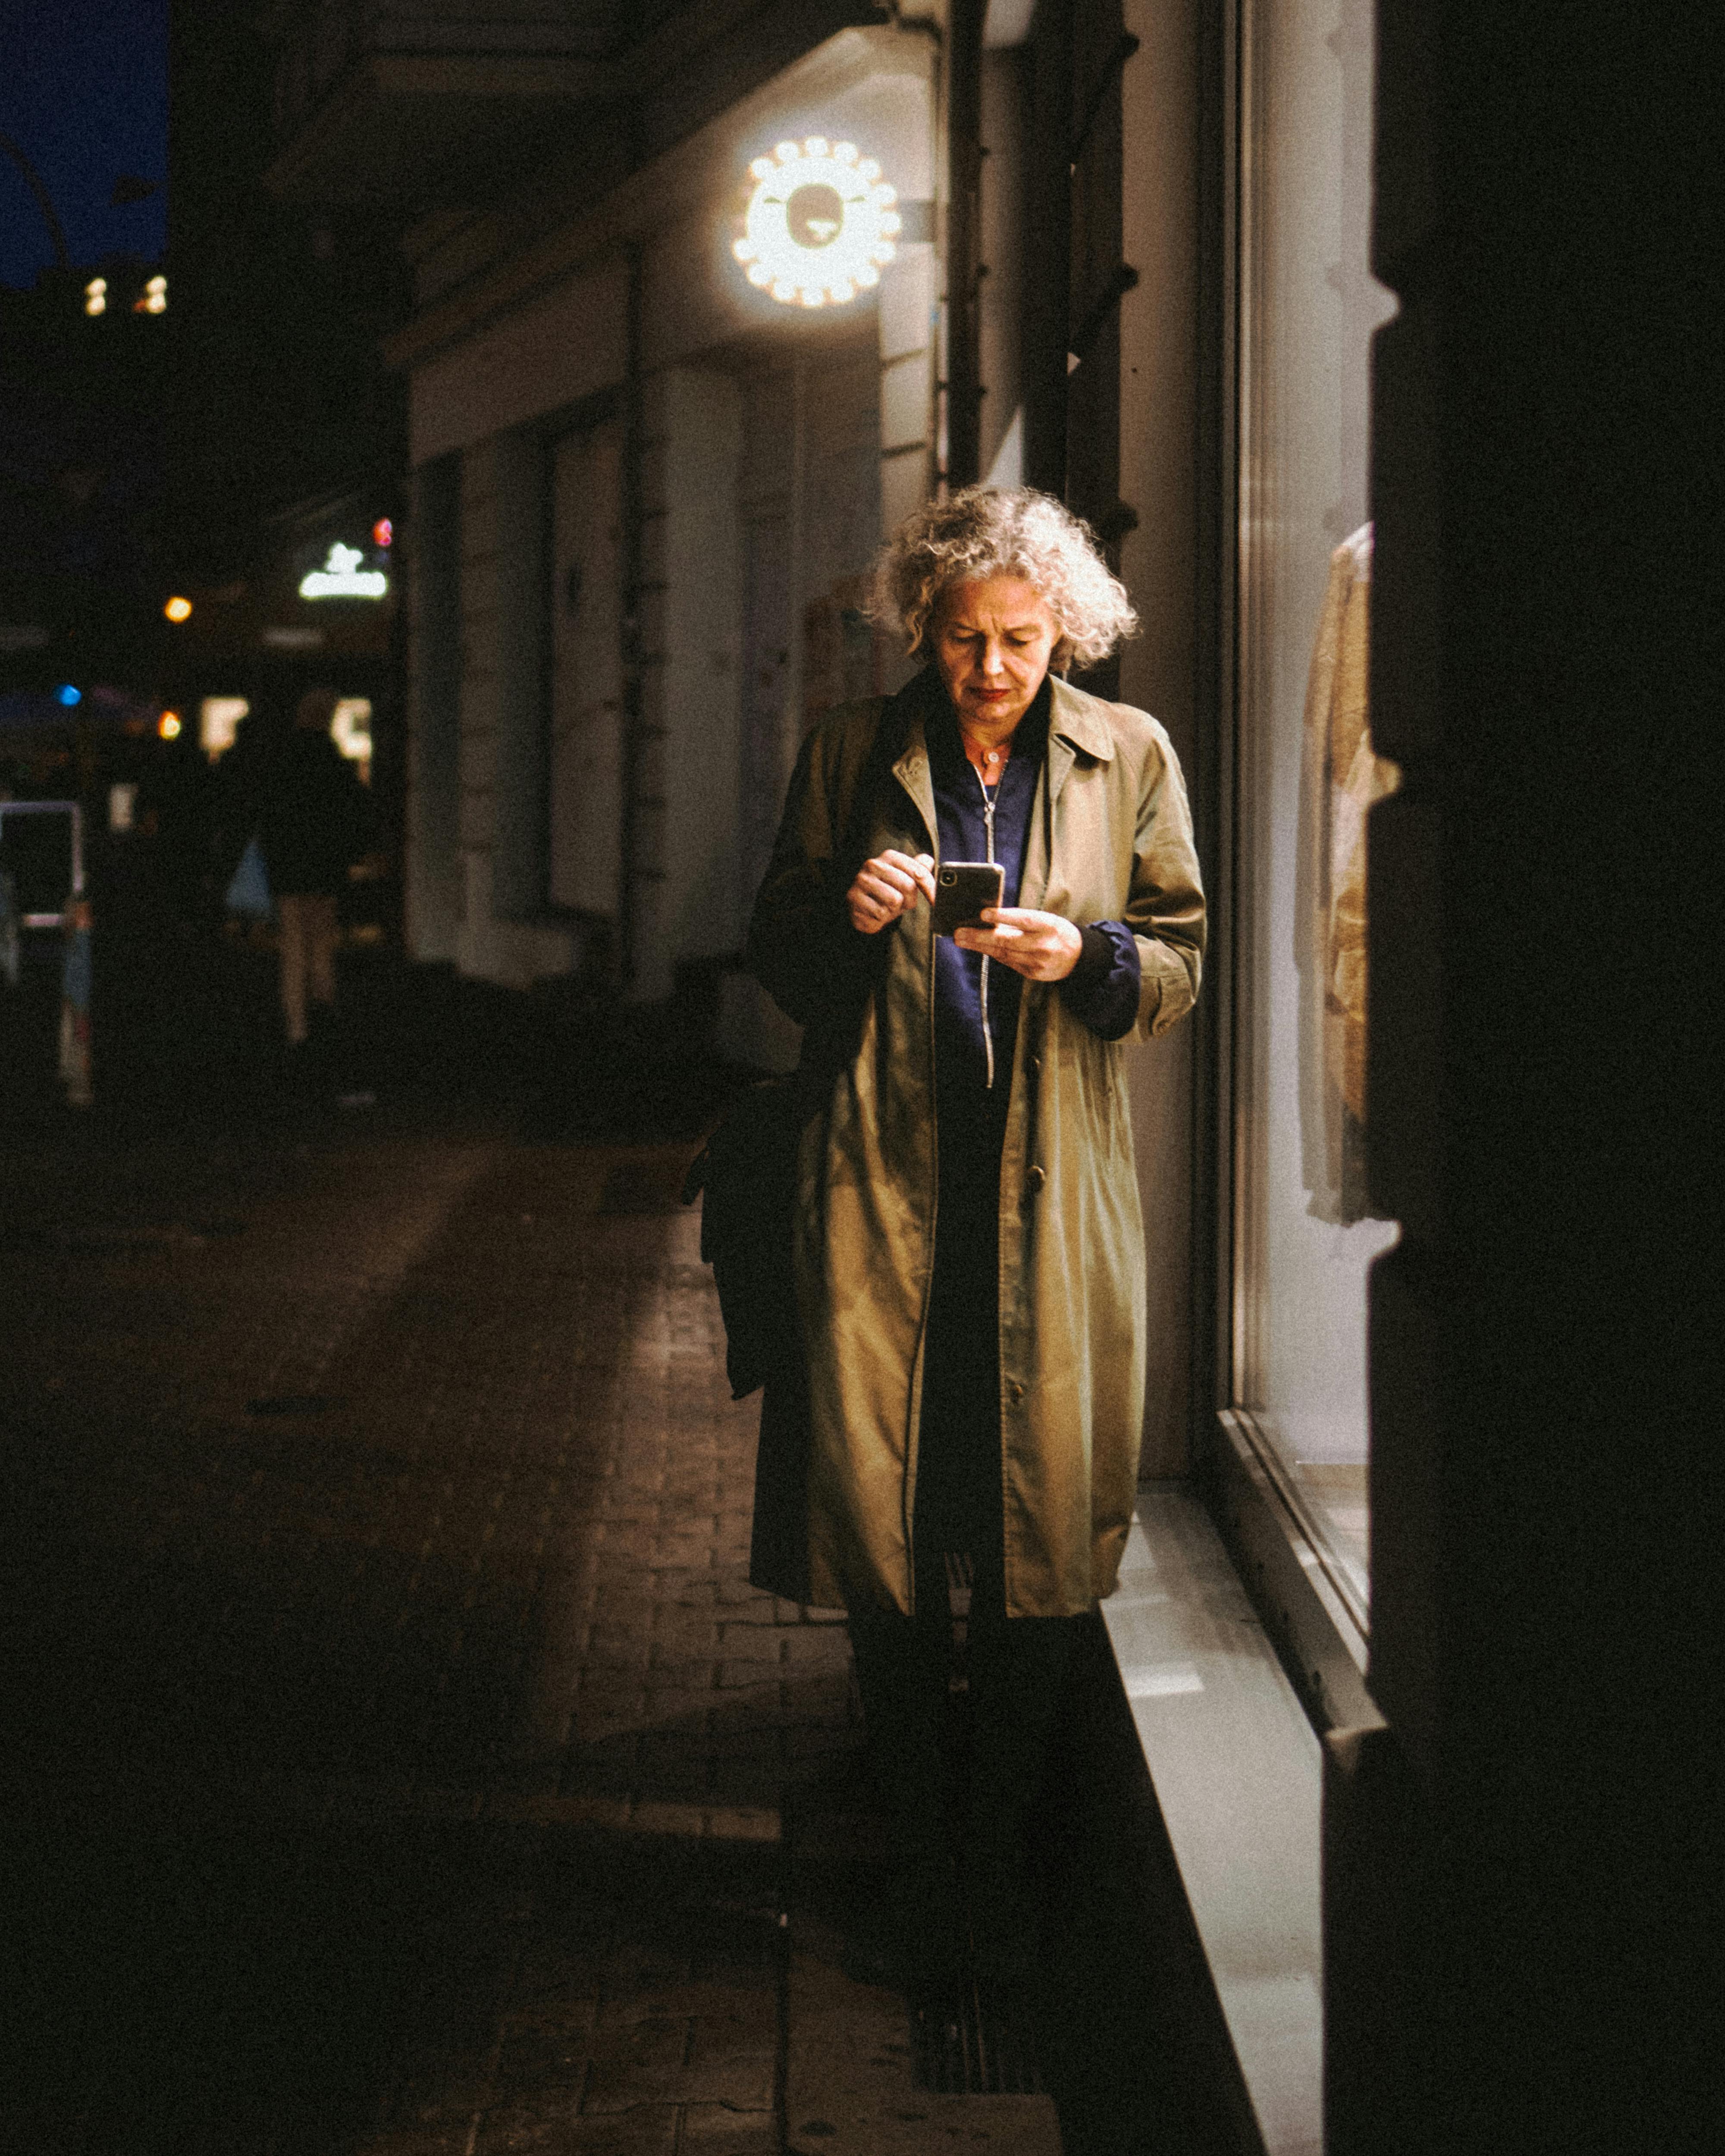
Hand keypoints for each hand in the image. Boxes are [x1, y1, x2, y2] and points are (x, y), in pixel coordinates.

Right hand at [847, 850, 935, 933]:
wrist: (862, 909)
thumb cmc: (887, 893)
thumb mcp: (906, 880)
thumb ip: (919, 869)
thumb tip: (929, 861)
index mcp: (889, 856)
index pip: (918, 871)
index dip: (930, 888)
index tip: (936, 901)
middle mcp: (873, 864)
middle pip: (908, 886)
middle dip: (909, 901)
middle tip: (900, 904)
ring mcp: (861, 881)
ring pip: (894, 900)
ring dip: (894, 910)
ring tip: (886, 907)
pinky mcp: (853, 898)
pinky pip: (880, 913)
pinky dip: (881, 918)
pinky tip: (875, 913)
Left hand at [955, 907, 1082, 980]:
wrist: (1078, 956)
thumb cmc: (1056, 931)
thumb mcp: (1045, 919)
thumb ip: (1021, 920)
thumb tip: (989, 918)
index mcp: (1048, 925)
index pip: (1023, 920)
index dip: (1003, 916)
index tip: (983, 913)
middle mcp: (1043, 945)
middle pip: (1007, 941)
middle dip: (979, 937)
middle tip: (959, 933)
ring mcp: (1038, 962)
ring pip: (1004, 954)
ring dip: (980, 947)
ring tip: (962, 939)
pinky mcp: (1033, 974)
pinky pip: (1009, 962)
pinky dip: (994, 954)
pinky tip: (979, 948)